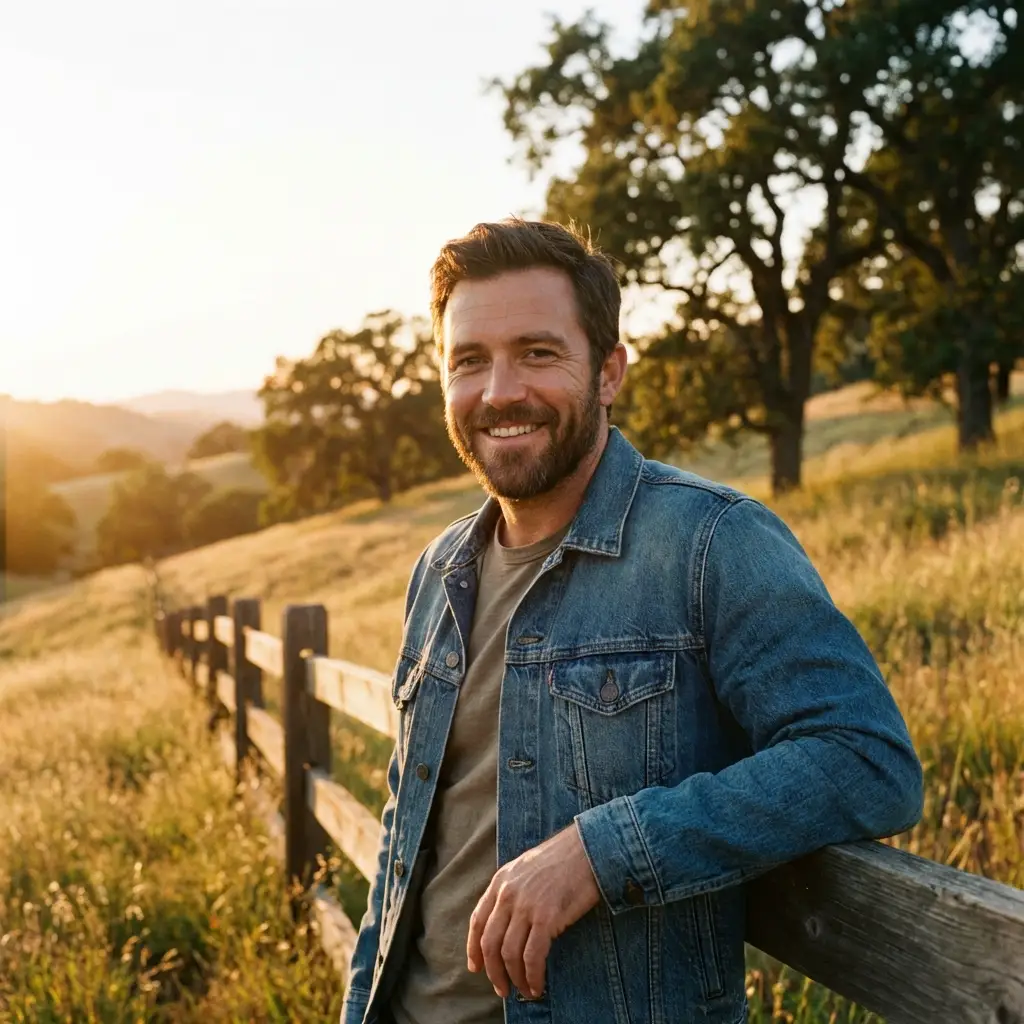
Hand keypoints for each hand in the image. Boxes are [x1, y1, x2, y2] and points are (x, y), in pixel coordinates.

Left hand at [466, 822, 600, 999]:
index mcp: (500, 880)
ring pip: (509, 953)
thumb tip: (506, 925)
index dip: (473, 948)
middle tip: (502, 988)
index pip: (478, 920)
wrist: (588, 849)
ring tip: (524, 990)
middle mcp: (508, 894)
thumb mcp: (525, 868)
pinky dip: (533, 976)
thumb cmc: (562, 859)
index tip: (476, 967)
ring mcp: (526, 906)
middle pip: (490, 942)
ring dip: (514, 978)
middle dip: (493, 971)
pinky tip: (538, 985)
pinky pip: (532, 956)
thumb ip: (511, 891)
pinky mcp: (547, 917)